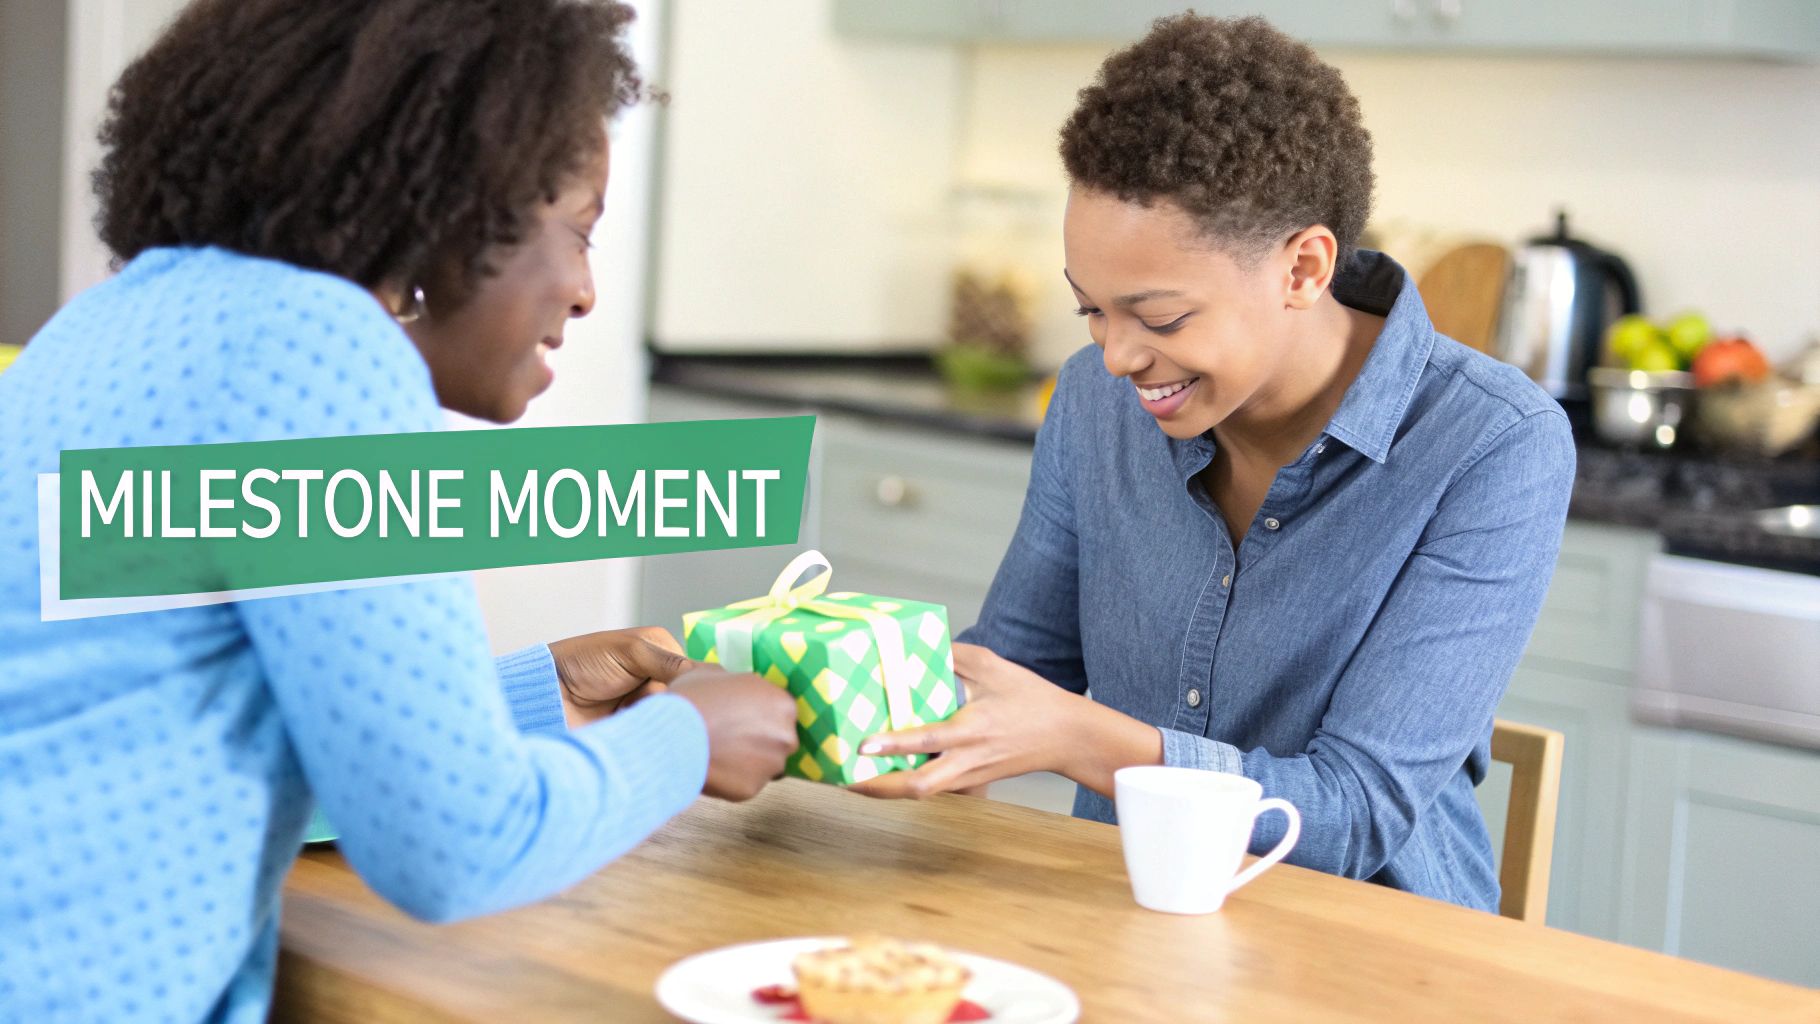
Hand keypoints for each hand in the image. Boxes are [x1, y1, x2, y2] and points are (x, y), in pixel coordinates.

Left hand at [548, 626, 695, 727]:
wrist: (548, 695)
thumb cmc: (582, 663)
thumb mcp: (629, 651)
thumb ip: (667, 661)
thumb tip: (701, 676)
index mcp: (659, 652)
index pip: (692, 671)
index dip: (685, 683)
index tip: (670, 690)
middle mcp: (657, 679)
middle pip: (684, 697)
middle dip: (668, 702)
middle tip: (638, 702)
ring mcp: (647, 707)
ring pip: (672, 718)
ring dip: (655, 719)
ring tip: (628, 715)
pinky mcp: (637, 731)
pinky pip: (657, 736)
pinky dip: (648, 734)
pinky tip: (631, 730)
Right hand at [669, 668, 797, 800]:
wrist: (671, 734)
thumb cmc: (692, 698)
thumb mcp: (713, 674)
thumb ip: (734, 682)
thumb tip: (730, 685)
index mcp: (782, 703)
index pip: (780, 712)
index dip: (759, 716)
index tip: (740, 720)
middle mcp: (785, 735)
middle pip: (777, 741)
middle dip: (758, 741)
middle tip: (730, 739)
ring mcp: (771, 764)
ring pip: (764, 766)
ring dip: (747, 762)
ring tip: (717, 754)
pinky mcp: (753, 788)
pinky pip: (745, 784)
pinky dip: (731, 780)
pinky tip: (712, 768)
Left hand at [848, 644, 1081, 798]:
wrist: (1065, 736)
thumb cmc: (1031, 698)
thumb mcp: (993, 666)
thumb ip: (953, 655)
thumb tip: (917, 643)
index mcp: (973, 728)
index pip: (927, 740)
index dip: (893, 745)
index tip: (863, 744)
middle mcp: (968, 758)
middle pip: (919, 786)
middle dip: (878, 787)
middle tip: (843, 778)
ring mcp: (970, 775)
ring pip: (923, 793)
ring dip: (887, 790)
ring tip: (853, 780)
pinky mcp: (972, 781)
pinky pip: (933, 788)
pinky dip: (906, 785)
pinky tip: (883, 777)